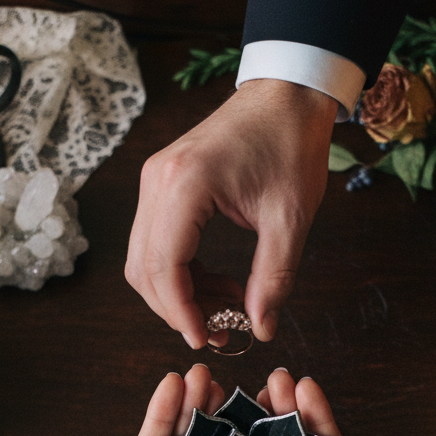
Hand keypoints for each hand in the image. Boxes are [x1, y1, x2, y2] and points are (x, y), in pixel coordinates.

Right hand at [125, 80, 336, 349]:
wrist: (286, 94)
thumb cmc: (291, 143)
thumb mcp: (291, 217)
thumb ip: (274, 277)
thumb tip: (262, 328)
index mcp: (185, 185)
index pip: (164, 267)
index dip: (181, 312)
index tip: (207, 341)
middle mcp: (158, 181)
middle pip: (144, 269)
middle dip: (177, 309)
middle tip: (221, 333)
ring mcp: (155, 181)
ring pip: (145, 259)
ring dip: (178, 294)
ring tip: (227, 308)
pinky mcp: (163, 184)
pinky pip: (157, 241)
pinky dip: (181, 271)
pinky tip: (218, 282)